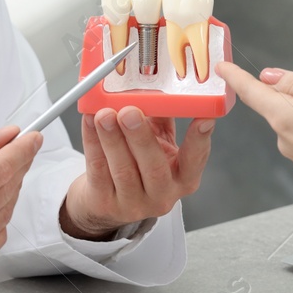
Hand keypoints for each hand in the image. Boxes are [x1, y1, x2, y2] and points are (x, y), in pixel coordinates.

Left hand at [60, 107, 213, 239]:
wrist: (107, 200)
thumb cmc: (137, 165)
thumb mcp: (158, 142)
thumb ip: (160, 118)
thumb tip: (156, 90)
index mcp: (183, 178)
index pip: (195, 160)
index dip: (199, 140)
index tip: (201, 118)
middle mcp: (162, 194)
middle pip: (154, 167)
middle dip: (141, 137)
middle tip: (130, 112)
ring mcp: (133, 203)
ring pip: (123, 169)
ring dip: (112, 138)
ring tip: (104, 115)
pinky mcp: (105, 203)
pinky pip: (98, 169)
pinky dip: (93, 142)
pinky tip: (90, 122)